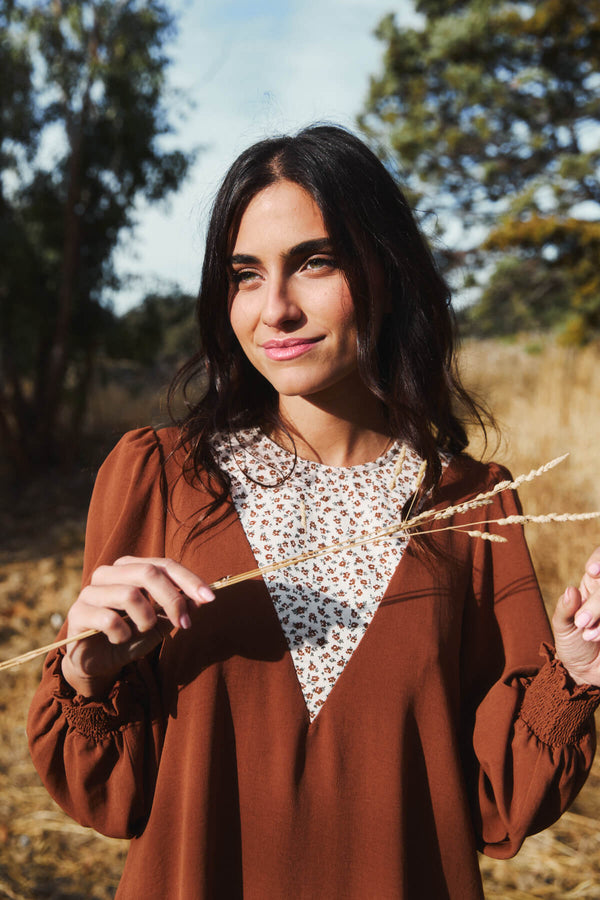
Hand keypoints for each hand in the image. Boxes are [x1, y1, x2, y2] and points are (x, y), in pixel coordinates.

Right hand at [62, 556, 214, 696]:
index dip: (188, 580)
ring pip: (130, 594)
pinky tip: (120, 640)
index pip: (164, 564)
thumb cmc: (130, 636)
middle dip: (172, 599)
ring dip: (146, 619)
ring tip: (142, 632)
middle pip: (148, 572)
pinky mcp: (77, 613)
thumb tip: (202, 598)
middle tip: (184, 624)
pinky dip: (124, 634)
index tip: (210, 598)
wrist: (97, 662)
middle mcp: (109, 573)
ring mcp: (90, 591)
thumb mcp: (159, 622)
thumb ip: (178, 607)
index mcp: (130, 567)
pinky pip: (109, 619)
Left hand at [553, 547, 599, 686]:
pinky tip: (598, 639)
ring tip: (589, 636)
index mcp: (594, 583)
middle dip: (599, 602)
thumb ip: (565, 609)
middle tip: (582, 622)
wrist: (587, 673)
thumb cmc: (572, 644)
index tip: (592, 571)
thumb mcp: (562, 626)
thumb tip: (571, 590)